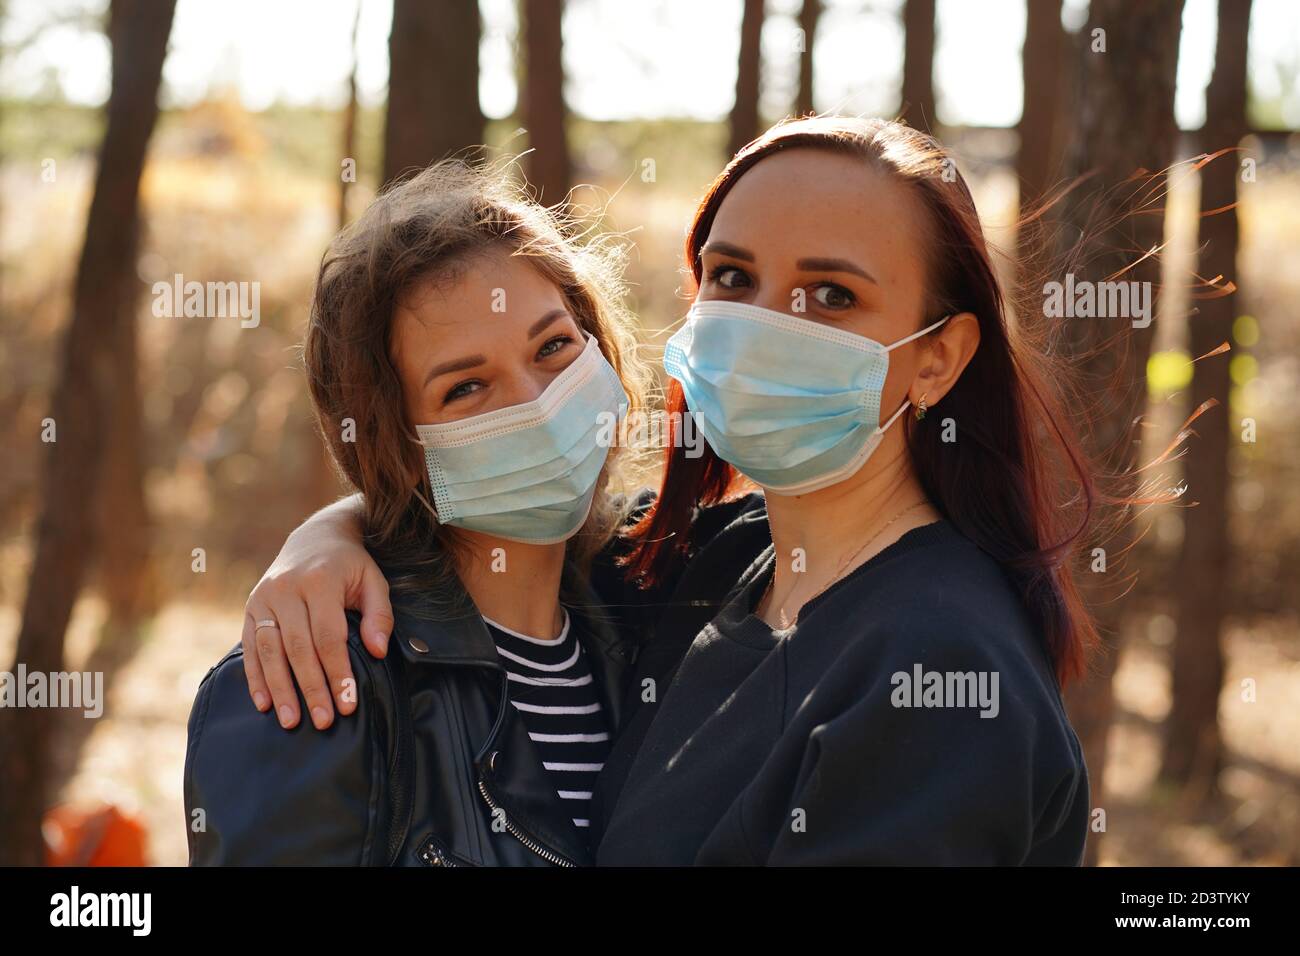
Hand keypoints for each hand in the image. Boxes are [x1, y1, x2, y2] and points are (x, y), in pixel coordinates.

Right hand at [241, 494, 392, 729]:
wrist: (315, 538)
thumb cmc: (350, 566)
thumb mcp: (374, 580)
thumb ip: (380, 614)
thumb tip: (377, 652)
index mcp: (319, 581)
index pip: (328, 636)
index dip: (337, 672)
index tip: (347, 703)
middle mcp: (285, 589)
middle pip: (297, 647)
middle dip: (311, 688)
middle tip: (323, 721)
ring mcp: (263, 598)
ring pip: (269, 650)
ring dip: (280, 689)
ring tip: (291, 721)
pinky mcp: (250, 607)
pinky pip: (250, 647)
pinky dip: (255, 677)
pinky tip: (264, 703)